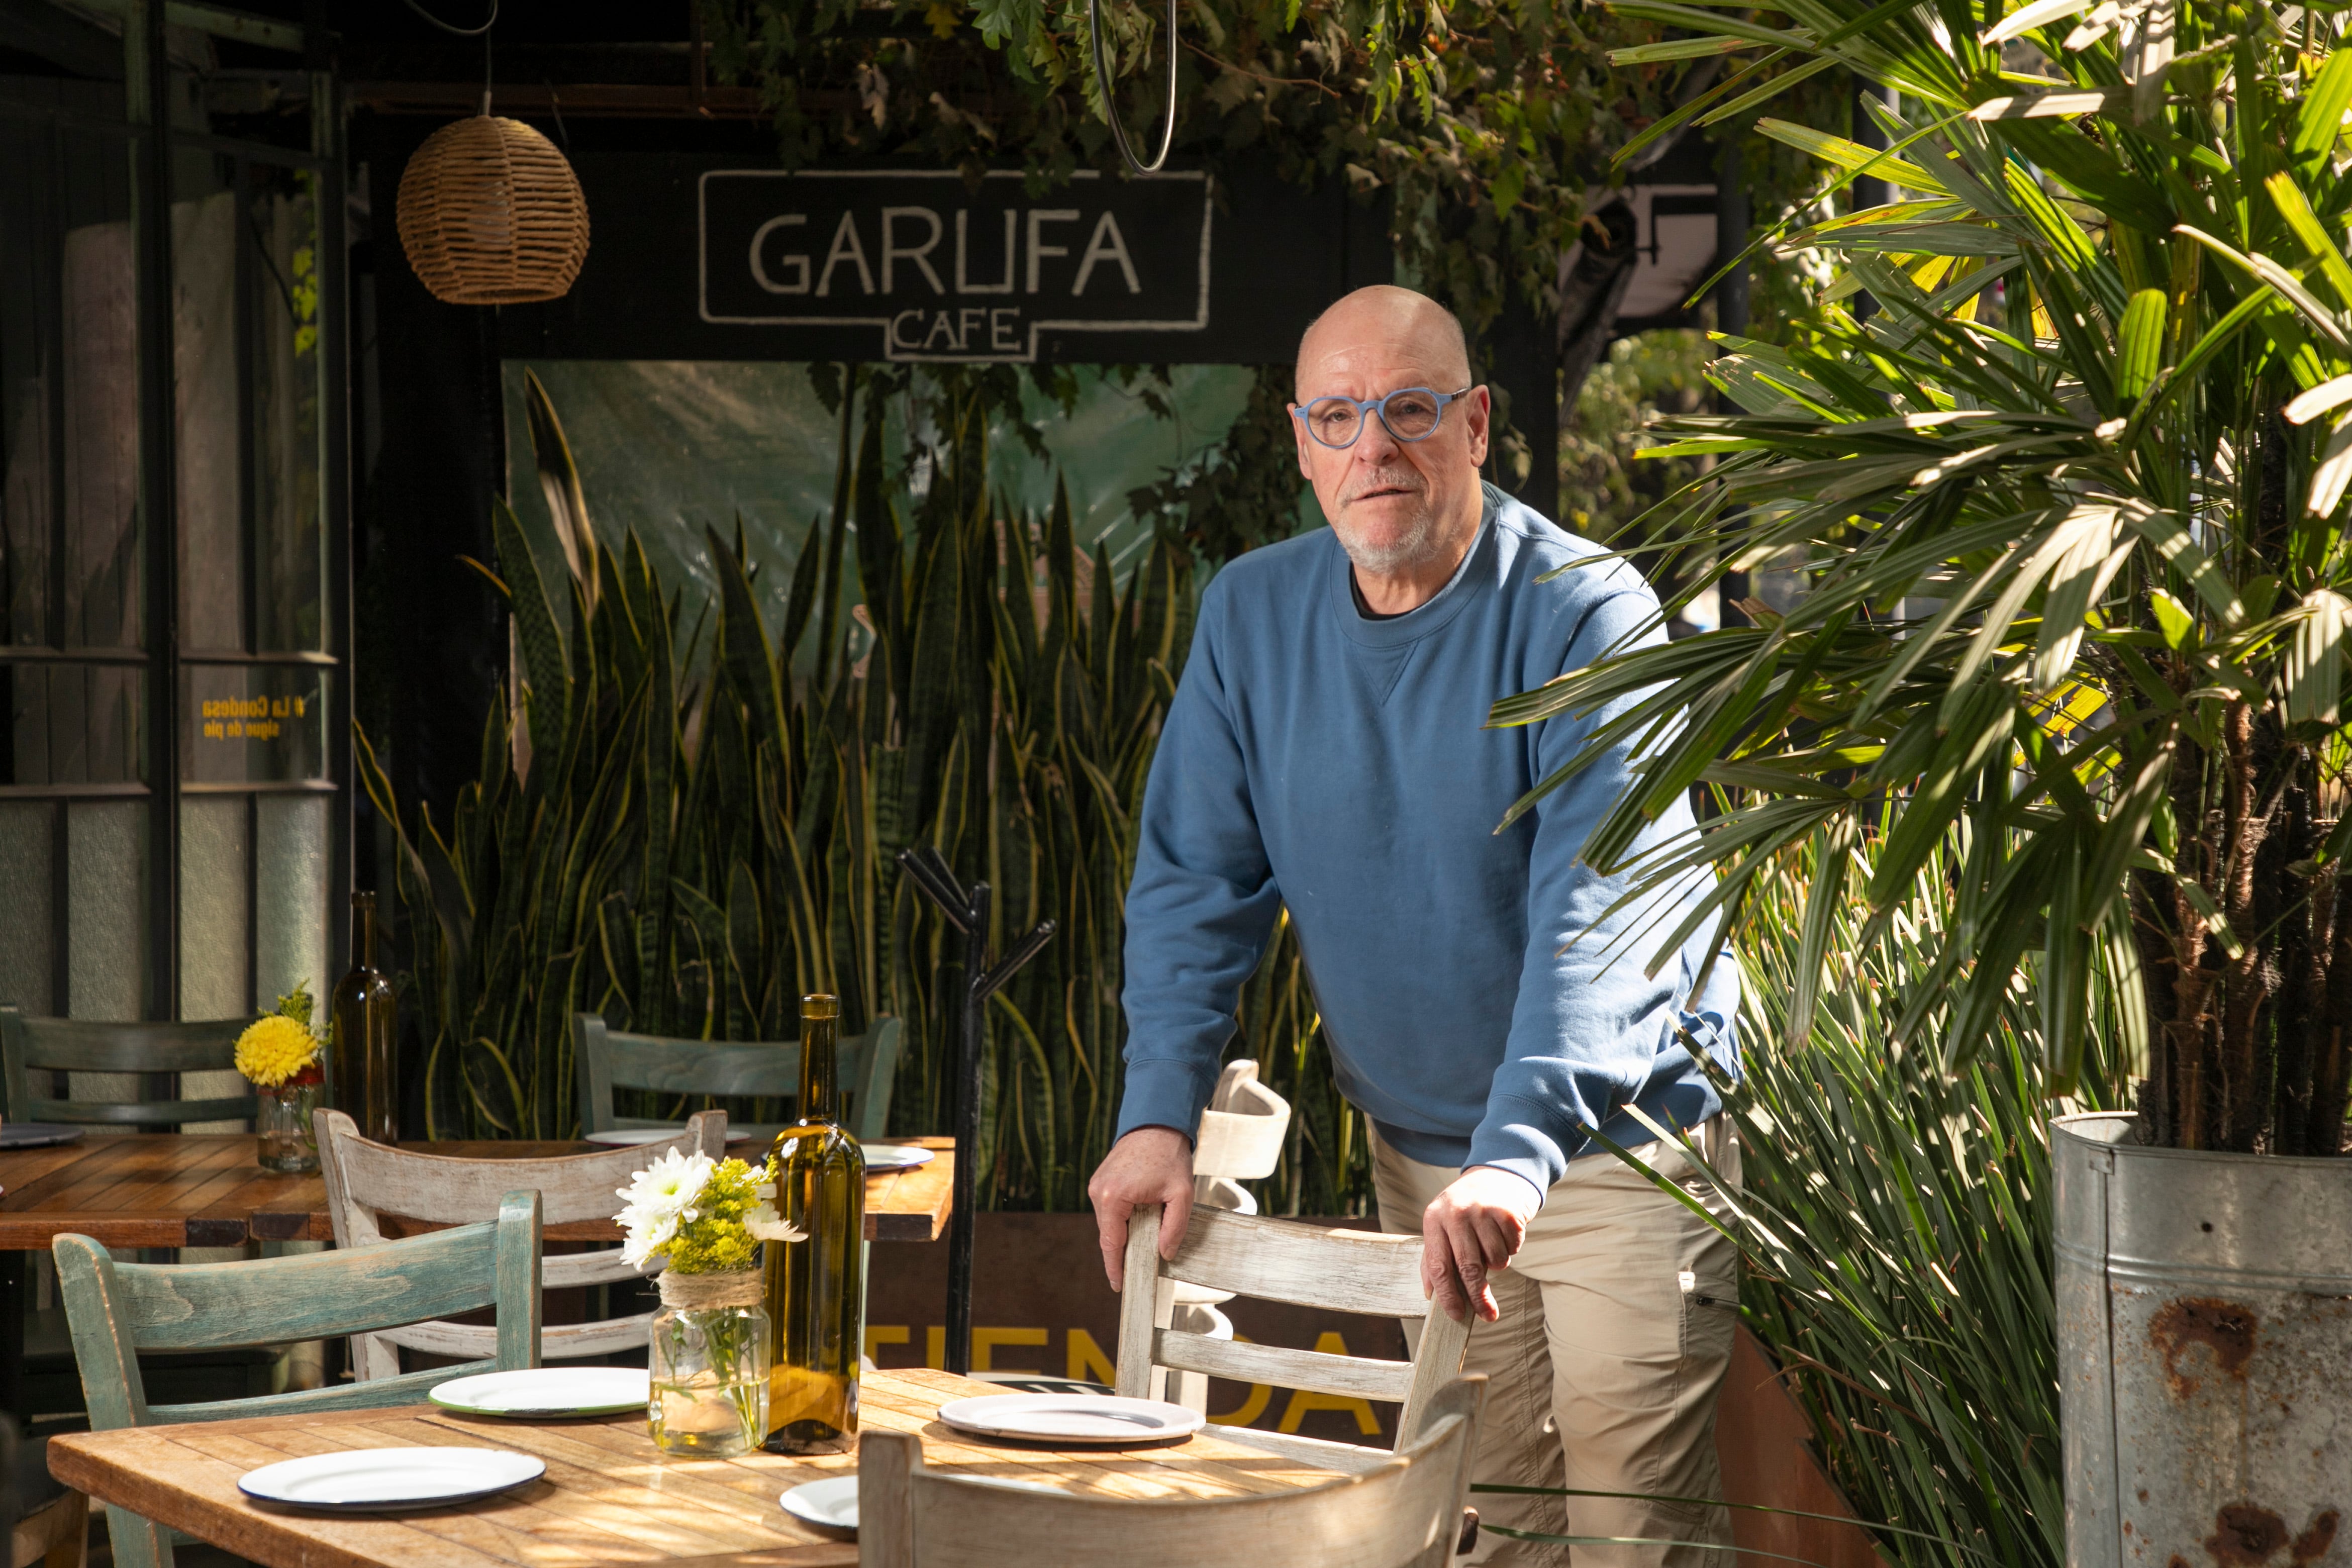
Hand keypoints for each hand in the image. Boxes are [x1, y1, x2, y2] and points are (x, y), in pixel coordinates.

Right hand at [1087, 1127, 1194, 1290]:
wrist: (1157, 1122)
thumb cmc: (1169, 1156)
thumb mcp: (1181, 1194)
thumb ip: (1174, 1228)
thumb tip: (1165, 1254)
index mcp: (1113, 1198)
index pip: (1111, 1243)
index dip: (1115, 1268)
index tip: (1120, 1286)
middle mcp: (1099, 1192)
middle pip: (1109, 1235)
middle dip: (1123, 1251)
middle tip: (1141, 1267)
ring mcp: (1096, 1185)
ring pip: (1109, 1223)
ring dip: (1125, 1232)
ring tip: (1146, 1237)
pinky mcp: (1100, 1180)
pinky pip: (1110, 1209)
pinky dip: (1122, 1219)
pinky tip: (1139, 1220)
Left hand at [1423, 1166, 1541, 1323]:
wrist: (1498, 1174)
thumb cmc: (1466, 1209)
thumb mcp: (1443, 1224)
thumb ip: (1435, 1257)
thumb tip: (1431, 1294)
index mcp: (1434, 1218)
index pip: (1438, 1265)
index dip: (1447, 1294)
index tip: (1456, 1315)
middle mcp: (1456, 1213)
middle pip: (1468, 1268)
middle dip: (1478, 1297)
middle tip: (1488, 1316)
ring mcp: (1483, 1211)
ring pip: (1496, 1261)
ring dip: (1498, 1263)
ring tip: (1492, 1244)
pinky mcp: (1508, 1212)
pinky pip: (1513, 1249)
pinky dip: (1511, 1248)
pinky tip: (1504, 1231)